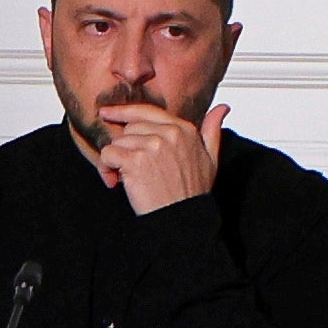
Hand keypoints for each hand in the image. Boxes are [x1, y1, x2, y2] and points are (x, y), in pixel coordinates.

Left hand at [89, 102, 223, 212]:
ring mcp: (152, 146)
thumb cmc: (192, 192)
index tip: (107, 113)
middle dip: (125, 147)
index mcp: (184, 129)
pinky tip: (116, 183)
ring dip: (115, 160)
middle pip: (129, 128)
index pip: (147, 111)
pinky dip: (106, 169)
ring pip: (117, 141)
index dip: (124, 112)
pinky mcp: (135, 161)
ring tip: (125, 179)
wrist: (181, 219)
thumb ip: (212, 130)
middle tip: (130, 168)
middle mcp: (169, 133)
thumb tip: (222, 108)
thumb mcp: (210, 159)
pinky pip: (107, 154)